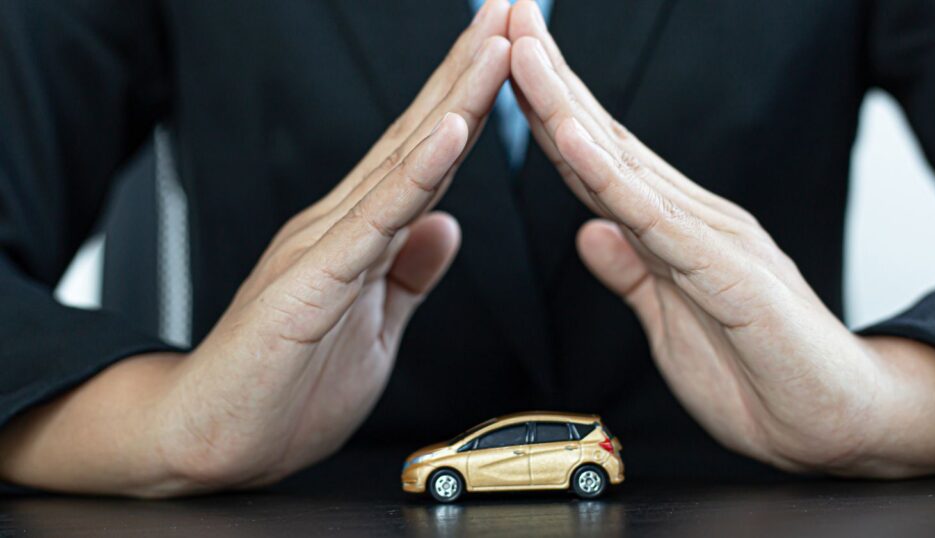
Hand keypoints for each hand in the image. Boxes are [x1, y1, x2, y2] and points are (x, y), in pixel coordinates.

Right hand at [0, 0, 511, 496]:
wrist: (210, 441)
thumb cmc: (283, 389)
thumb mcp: (374, 327)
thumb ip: (406, 274)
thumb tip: (445, 227)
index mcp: (360, 236)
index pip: (428, 155)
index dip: (472, 100)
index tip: (510, 53)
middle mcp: (342, 225)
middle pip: (420, 136)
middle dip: (472, 70)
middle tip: (512, 11)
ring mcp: (324, 246)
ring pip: (403, 161)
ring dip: (455, 98)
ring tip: (495, 43)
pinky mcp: (310, 282)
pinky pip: (374, 221)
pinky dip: (416, 174)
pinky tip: (449, 132)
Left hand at [507, 0, 934, 475]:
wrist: (840, 423)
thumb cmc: (760, 375)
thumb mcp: (669, 322)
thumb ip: (633, 273)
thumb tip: (591, 231)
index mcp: (673, 229)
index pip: (598, 158)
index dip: (549, 110)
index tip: (507, 64)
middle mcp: (689, 217)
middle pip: (604, 139)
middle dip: (549, 80)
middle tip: (507, 16)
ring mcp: (709, 237)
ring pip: (622, 162)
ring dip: (567, 106)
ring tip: (524, 52)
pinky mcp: (725, 271)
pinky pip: (654, 218)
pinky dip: (609, 176)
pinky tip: (573, 138)